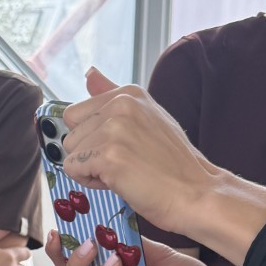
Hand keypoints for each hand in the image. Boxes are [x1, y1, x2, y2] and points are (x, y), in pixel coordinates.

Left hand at [60, 69, 217, 237]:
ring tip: (123, 171)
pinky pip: (72, 169)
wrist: (196, 193)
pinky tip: (118, 181)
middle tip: (123, 162)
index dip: (92, 137)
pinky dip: (89, 181)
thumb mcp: (146, 118)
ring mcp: (113, 129)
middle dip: (89, 153)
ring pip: (70, 153)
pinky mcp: (107, 156)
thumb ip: (112, 96)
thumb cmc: (172, 163)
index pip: (77, 114)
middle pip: (70, 134)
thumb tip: (89, 73)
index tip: (120, 146)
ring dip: (89, 168)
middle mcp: (120, 105)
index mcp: (128, 94)